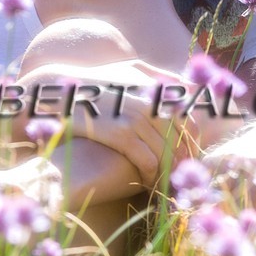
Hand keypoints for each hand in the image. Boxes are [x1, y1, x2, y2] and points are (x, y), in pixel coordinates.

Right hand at [17, 60, 191, 186]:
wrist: (63, 92)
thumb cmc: (98, 83)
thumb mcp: (131, 69)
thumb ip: (159, 76)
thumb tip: (183, 86)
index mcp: (159, 89)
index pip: (190, 122)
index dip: (192, 145)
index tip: (187, 161)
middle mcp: (153, 102)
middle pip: (182, 141)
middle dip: (183, 163)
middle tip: (179, 180)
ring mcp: (138, 117)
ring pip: (167, 154)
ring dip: (169, 174)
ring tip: (165, 187)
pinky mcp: (121, 133)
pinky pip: (149, 162)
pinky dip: (152, 177)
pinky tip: (147, 184)